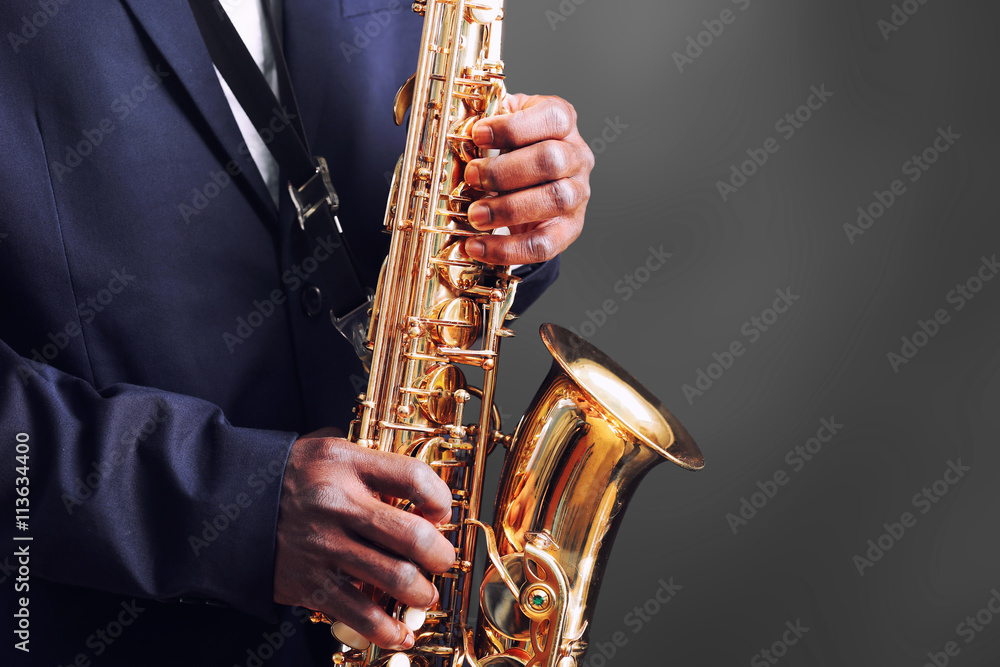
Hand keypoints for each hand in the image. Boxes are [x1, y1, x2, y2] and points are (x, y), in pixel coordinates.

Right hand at [273, 430, 454, 649]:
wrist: (225, 503)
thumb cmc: (286, 476)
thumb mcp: (324, 448)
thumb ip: (367, 458)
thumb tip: (413, 483)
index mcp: (345, 464)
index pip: (413, 477)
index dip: (440, 499)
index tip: (441, 512)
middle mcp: (337, 504)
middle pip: (412, 534)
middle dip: (440, 554)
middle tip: (442, 560)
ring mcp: (323, 546)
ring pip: (395, 577)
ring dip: (421, 592)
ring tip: (424, 594)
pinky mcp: (309, 582)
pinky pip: (360, 614)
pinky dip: (387, 629)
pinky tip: (399, 632)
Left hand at [463, 93, 594, 264]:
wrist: (532, 182)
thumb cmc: (516, 149)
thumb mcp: (505, 129)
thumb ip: (489, 126)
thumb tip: (459, 134)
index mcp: (563, 122)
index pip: (552, 117)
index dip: (513, 127)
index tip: (477, 134)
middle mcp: (577, 156)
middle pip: (551, 160)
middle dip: (504, 171)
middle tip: (472, 177)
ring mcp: (577, 194)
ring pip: (552, 200)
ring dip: (507, 209)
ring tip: (475, 215)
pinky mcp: (569, 229)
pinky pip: (543, 244)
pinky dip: (507, 248)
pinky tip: (478, 246)